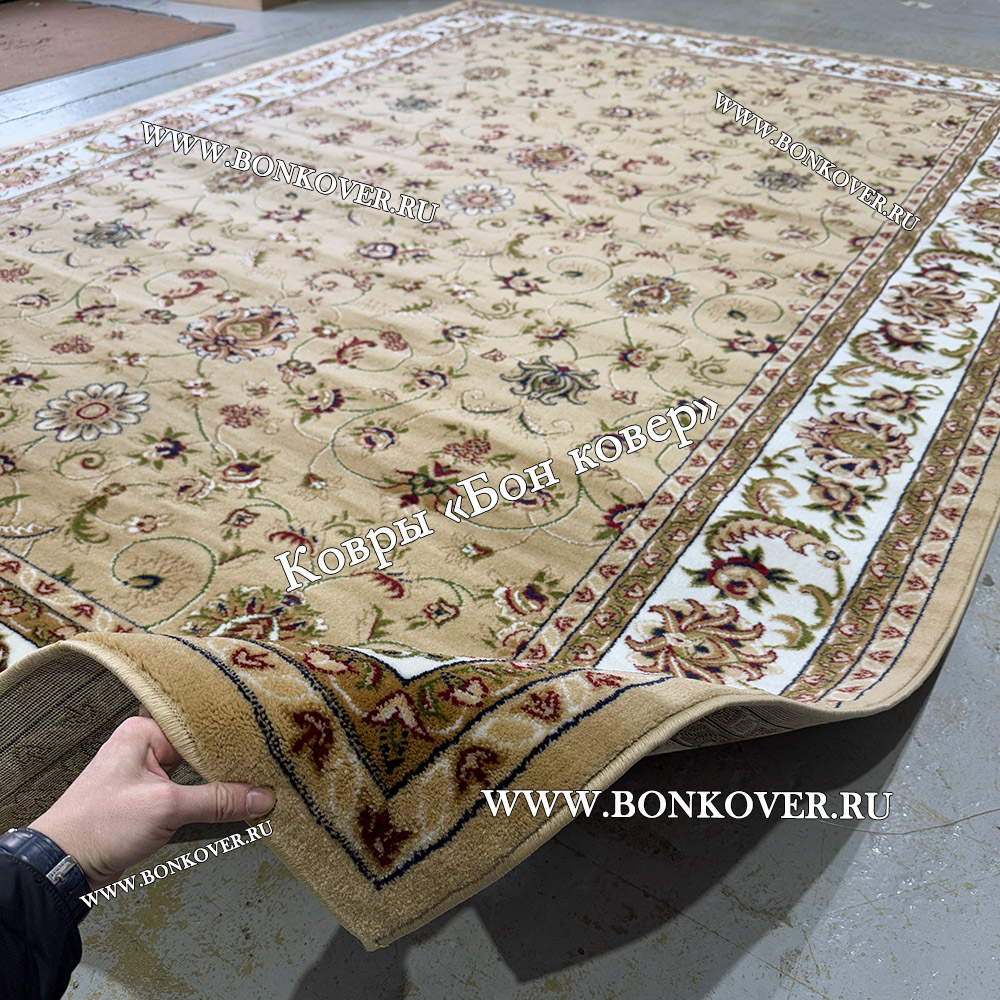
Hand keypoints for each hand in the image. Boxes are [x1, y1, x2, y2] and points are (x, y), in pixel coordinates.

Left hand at [31, 715, 274, 888]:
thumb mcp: (166, 808)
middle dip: (228, 764)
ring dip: (218, 784)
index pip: (199, 728)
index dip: (231, 740)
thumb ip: (217, 801)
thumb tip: (261, 798)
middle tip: (267, 765)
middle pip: (199, 751)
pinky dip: (205, 800)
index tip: (264, 746)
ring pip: (193, 774)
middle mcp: (143, 747)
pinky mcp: (145, 799)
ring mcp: (144, 774)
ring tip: (257, 782)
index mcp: (143, 732)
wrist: (61, 867)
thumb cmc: (100, 826)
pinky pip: (184, 793)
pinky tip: (230, 803)